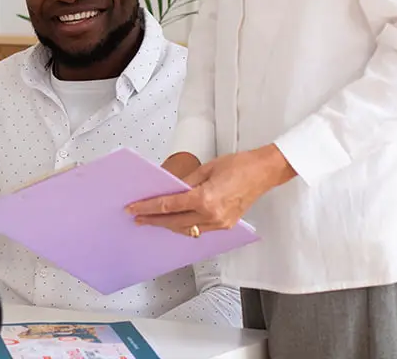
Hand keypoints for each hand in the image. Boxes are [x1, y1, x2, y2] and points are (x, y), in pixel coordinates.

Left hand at [127, 144, 296, 234]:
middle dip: (153, 219)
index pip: (169, 206)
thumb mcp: (205, 169)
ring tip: (151, 220)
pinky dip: (184, 226)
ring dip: (167, 225)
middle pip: (174, 222)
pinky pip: (199, 230)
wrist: (263, 172)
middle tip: (136, 217)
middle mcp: (211, 215)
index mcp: (205, 199)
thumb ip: (185, 183)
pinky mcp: (226, 226)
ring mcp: (219, 223)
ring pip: (186, 229)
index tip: (133, 209)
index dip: (148, 208)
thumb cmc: (238, 165)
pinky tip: (174, 222)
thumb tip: (168, 191)